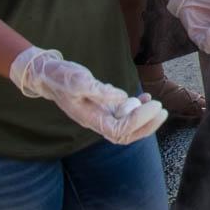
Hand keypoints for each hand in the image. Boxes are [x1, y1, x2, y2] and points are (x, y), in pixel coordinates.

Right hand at [9, 47, 166, 144]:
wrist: (47, 75)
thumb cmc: (60, 77)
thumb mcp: (77, 79)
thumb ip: (99, 90)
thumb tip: (122, 98)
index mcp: (90, 119)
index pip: (120, 130)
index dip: (139, 121)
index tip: (153, 105)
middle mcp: (96, 121)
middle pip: (126, 135)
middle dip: (147, 126)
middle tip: (162, 110)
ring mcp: (100, 114)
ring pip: (126, 127)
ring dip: (144, 120)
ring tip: (157, 105)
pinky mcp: (102, 106)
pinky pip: (123, 115)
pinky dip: (137, 109)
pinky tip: (145, 97)